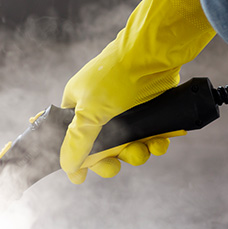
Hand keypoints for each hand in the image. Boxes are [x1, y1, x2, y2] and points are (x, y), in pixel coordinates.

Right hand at [60, 0, 215, 183]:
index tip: (84, 176)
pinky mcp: (149, 108)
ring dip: (137, 152)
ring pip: (129, 144)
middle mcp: (100, 107)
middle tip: (117, 164)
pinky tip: (160, 142)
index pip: (73, 139)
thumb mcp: (90, 112)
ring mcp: (126, 109)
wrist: (155, 52)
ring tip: (145, 149)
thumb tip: (67, 168)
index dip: (80, 158)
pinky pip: (149, 134)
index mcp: (78, 105)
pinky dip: (155, 142)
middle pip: (103, 147)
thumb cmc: (116, 76)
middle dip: (113, 158)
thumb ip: (76, 142)